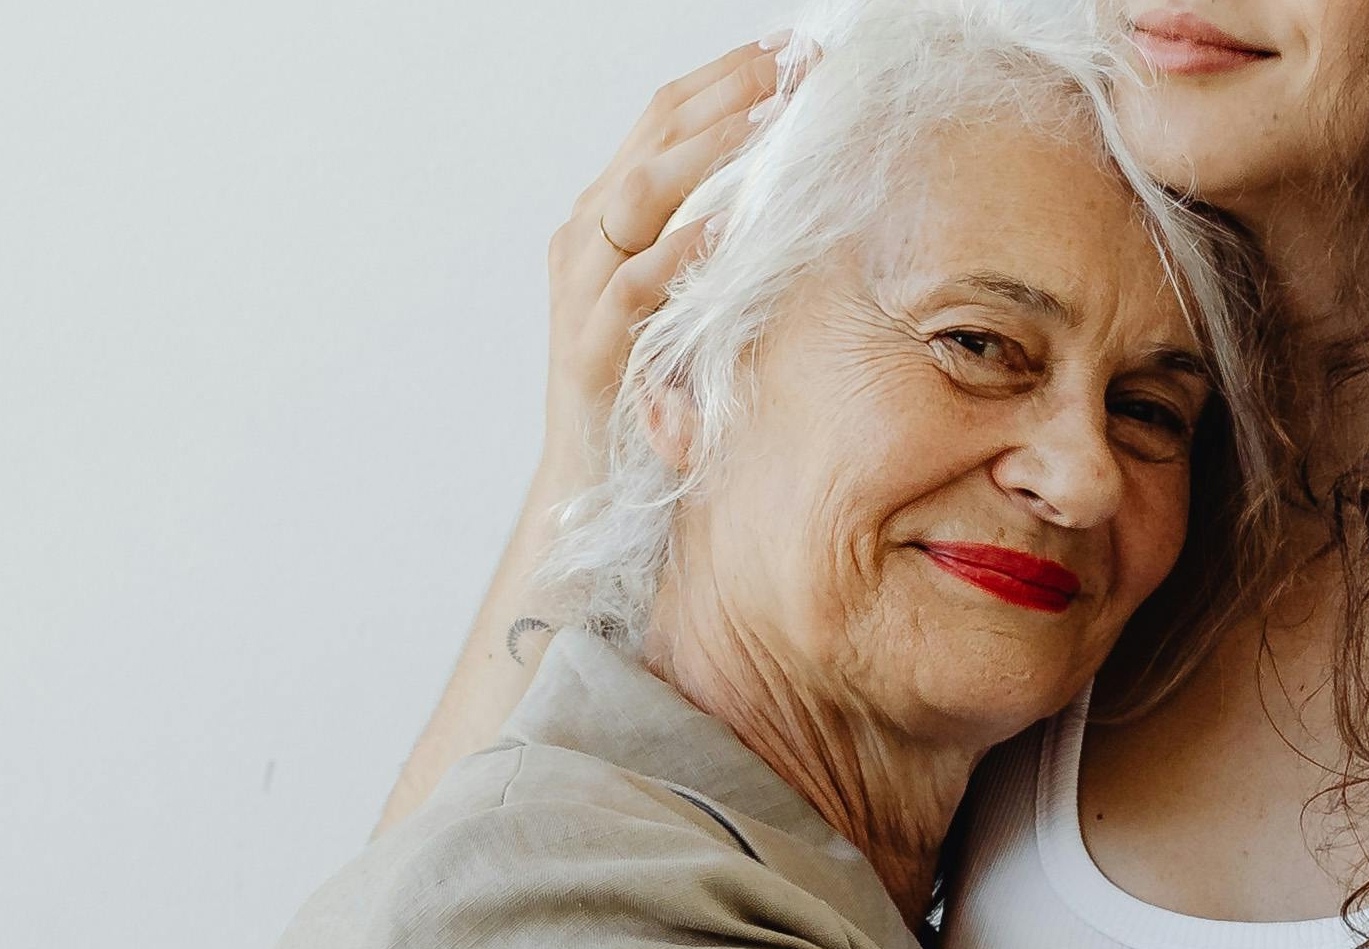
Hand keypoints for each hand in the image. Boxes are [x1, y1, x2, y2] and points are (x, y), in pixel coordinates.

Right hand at [544, 45, 788, 466]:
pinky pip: (636, 286)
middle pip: (651, 139)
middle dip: (723, 94)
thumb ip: (714, 246)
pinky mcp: (591, 349)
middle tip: (787, 63)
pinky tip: (726, 226)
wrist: (588, 481)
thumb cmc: (646, 391)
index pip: (661, 122)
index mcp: (606, 220)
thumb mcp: (685, 301)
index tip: (786, 48)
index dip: (721, 79)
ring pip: (638, 196)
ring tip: (766, 119)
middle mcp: (585, 241)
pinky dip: (680, 251)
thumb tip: (786, 199)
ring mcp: (581, 291)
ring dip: (706, 152)